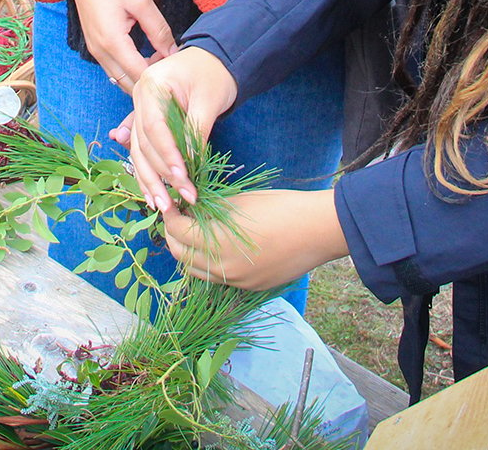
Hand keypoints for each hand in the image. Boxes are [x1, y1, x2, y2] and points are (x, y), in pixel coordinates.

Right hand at [45, 0, 176, 90]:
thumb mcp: (141, 1)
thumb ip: (159, 30)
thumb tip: (174, 52)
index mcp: (112, 41)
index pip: (140, 75)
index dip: (160, 74)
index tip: (176, 65)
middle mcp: (100, 52)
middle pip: (128, 84)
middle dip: (150, 81)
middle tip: (169, 64)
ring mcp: (94, 50)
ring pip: (119, 79)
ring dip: (140, 75)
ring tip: (159, 57)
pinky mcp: (94, 46)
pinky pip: (113, 68)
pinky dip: (129, 69)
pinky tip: (145, 54)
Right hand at [113, 45, 238, 211]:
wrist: (215, 59)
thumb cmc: (214, 75)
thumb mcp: (208, 100)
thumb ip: (196, 129)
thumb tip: (190, 162)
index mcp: (151, 84)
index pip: (154, 126)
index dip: (167, 154)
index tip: (182, 176)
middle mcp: (139, 97)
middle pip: (143, 143)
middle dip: (161, 174)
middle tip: (181, 197)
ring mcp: (139, 110)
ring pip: (138, 152)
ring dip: (151, 181)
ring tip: (163, 206)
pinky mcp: (146, 123)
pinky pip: (143, 152)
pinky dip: (148, 174)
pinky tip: (153, 196)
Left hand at [161, 189, 348, 290]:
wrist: (317, 230)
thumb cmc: (280, 207)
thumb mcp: (239, 202)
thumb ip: (209, 209)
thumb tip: (188, 207)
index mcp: (218, 242)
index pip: (177, 232)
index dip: (169, 215)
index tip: (170, 202)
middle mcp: (223, 267)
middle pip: (181, 255)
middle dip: (173, 234)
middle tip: (177, 216)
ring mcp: (237, 281)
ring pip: (197, 271)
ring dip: (188, 252)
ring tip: (193, 231)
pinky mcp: (250, 286)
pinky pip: (218, 277)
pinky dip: (209, 263)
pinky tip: (217, 245)